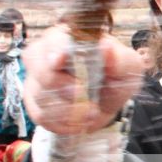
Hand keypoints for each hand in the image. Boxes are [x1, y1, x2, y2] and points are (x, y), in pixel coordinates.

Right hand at [22, 26, 142, 134]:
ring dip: (70, 110)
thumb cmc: (115, 77)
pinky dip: (63, 122)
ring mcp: (36, 79)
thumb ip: (120, 59)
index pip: (53, 41)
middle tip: (85, 96)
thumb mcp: (127, 68)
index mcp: (68, 38)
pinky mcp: (34, 103)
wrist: (107, 103)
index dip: (55, 50)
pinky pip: (41, 116)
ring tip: (91, 111)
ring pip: (41, 97)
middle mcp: (45, 55)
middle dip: (65, 88)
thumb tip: (106, 48)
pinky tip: (78, 118)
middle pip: (41, 71)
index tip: (60, 60)